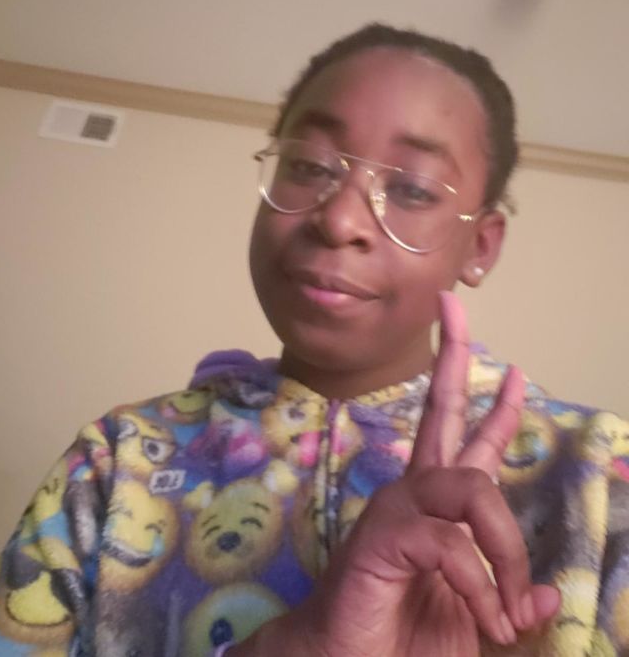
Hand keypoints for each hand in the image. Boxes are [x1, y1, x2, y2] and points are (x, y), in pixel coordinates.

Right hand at [237, 292, 559, 655]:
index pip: (467, 439)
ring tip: (509, 606)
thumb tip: (546, 593)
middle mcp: (414, 492)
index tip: (515, 369)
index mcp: (437, 505)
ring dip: (505, 549)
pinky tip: (486, 620)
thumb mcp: (477, 618)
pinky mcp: (381, 538)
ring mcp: (395, 509)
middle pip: (440, 409)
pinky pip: (450, 543)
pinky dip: (479, 586)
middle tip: (453, 306)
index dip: (494, 405)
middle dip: (453, 357)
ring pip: (469, 486)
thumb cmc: (405, 639)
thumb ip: (509, 597)